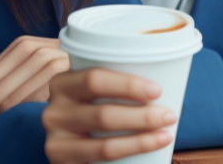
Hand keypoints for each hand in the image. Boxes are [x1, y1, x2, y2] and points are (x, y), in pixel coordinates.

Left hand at [0, 36, 69, 153]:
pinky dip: (15, 127)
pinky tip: (16, 141)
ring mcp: (47, 61)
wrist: (115, 54)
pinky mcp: (63, 76)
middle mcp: (29, 51)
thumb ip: (20, 85)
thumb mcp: (42, 75)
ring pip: (4, 106)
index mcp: (17, 50)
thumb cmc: (75, 79)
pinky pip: (27, 107)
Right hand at [42, 68, 177, 162]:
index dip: (127, 85)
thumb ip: (111, 81)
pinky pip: (104, 157)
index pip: (93, 79)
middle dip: (142, 115)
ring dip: (142, 139)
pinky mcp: (62, 159)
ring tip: (167, 133)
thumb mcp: (91, 93)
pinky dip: (133, 151)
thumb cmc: (92, 112)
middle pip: (102, 113)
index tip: (157, 90)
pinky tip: (153, 146)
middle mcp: (53, 110)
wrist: (72, 147)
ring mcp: (56, 139)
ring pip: (105, 142)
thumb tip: (163, 67)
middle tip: (169, 115)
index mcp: (61, 83)